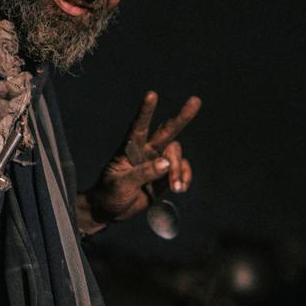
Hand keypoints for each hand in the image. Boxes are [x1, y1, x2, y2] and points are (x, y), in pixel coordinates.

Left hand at [77, 91, 199, 231]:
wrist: (111, 210)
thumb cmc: (109, 193)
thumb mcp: (122, 184)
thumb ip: (143, 173)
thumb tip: (165, 162)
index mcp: (129, 149)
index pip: (138, 127)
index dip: (146, 111)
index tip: (151, 95)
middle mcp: (145, 151)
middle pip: (166, 131)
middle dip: (181, 117)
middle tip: (195, 100)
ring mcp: (157, 162)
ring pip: (175, 155)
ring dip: (178, 170)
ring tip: (177, 188)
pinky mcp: (165, 175)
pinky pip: (181, 169)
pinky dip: (184, 177)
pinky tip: (180, 188)